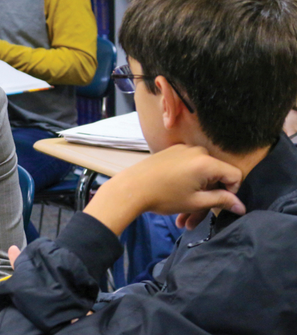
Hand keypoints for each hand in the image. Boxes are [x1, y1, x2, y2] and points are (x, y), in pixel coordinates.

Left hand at [84, 144, 244, 235]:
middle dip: (206, 201)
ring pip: (199, 176)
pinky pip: (187, 169)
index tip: (218, 206)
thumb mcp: (196, 202)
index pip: (234, 175)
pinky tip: (176, 203)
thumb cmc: (163, 196)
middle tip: (192, 222)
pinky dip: (186, 185)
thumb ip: (221, 201)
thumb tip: (241, 206)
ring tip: (181, 220)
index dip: (231, 193)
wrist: (131, 188)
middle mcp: (197, 151)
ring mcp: (183, 150)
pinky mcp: (172, 152)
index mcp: (206, 162)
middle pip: (214, 178)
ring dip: (194, 198)